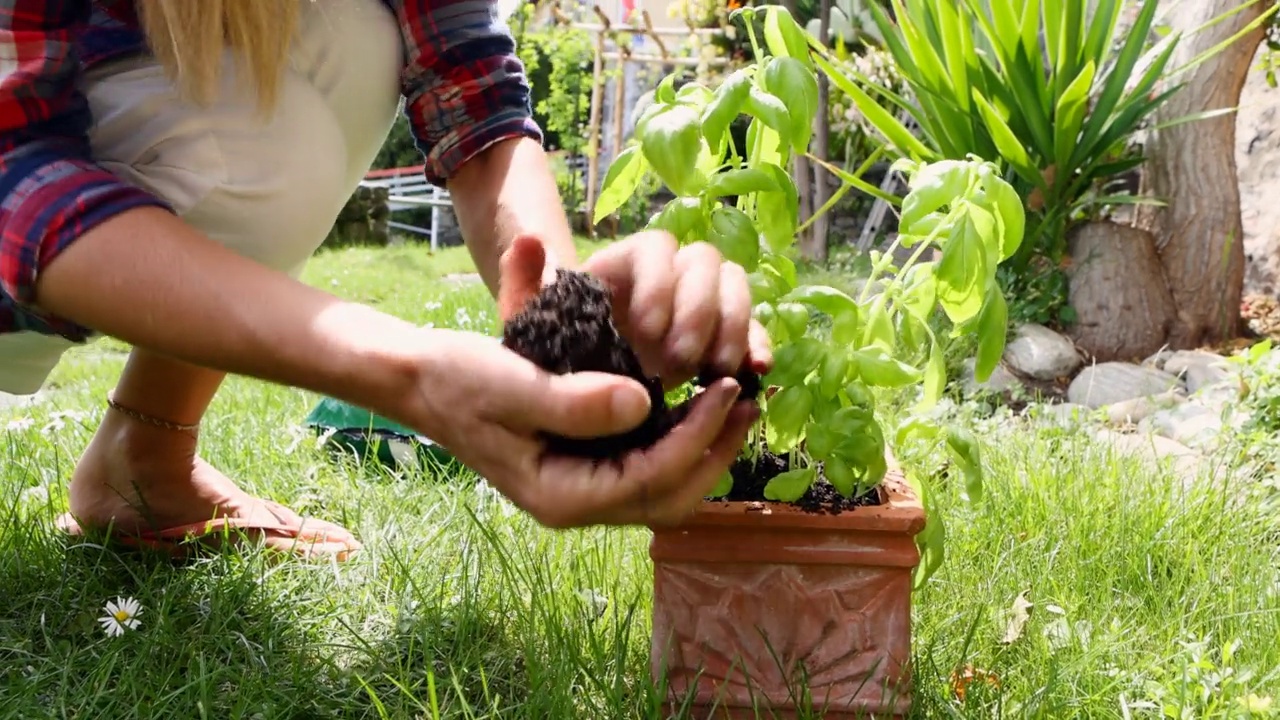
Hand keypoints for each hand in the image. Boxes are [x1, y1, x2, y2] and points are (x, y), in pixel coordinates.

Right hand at [410, 237, 759, 527]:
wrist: (423, 378)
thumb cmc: (459, 378)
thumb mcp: (512, 383)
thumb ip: (575, 400)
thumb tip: (645, 403)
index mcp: (561, 496)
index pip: (649, 480)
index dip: (695, 437)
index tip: (724, 391)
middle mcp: (578, 502)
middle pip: (669, 500)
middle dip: (714, 454)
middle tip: (748, 403)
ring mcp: (583, 487)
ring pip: (665, 488)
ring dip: (705, 450)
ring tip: (737, 403)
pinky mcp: (587, 463)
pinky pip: (649, 465)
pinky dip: (681, 440)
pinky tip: (699, 402)